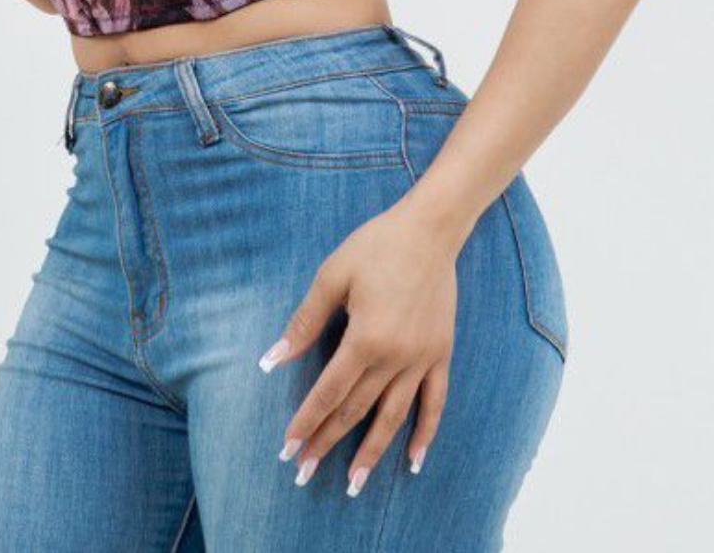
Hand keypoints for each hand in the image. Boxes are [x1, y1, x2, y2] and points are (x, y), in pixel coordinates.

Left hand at [257, 197, 457, 496]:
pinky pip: (435, 402)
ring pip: (393, 416)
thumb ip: (305, 322)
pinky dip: (425, 433)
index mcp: (365, 338)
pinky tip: (414, 460)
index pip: (328, 392)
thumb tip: (272, 359)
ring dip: (372, 451)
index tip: (288, 449)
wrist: (429, 229)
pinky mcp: (441, 353)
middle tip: (305, 472)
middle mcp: (395, 357)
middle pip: (356, 410)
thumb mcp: (332, 276)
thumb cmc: (375, 246)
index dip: (306, 421)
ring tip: (354, 483)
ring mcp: (422, 358)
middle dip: (328, 441)